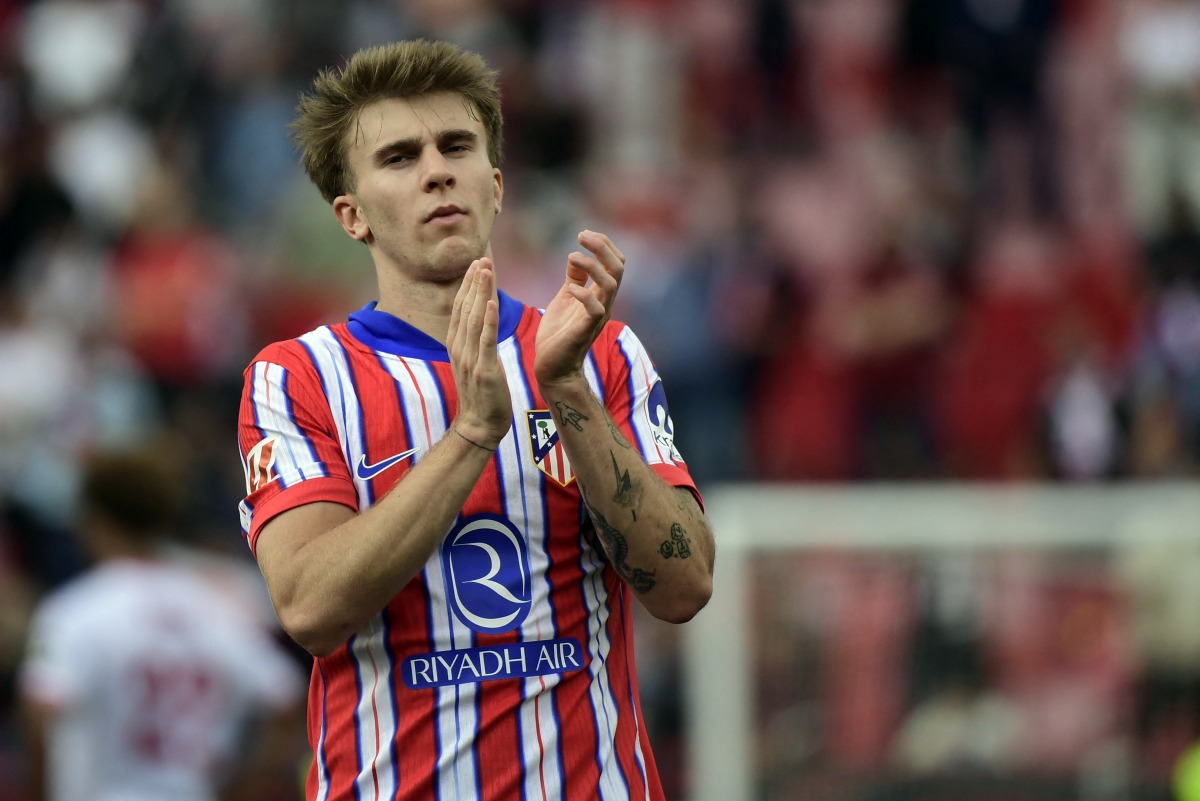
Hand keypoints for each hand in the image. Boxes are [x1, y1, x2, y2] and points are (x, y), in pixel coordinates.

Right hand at [446, 258, 511, 447]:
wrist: (480, 425)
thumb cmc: (481, 393)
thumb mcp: (473, 361)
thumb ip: (473, 340)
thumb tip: (477, 319)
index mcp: (456, 344)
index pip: (460, 308)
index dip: (467, 285)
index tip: (476, 263)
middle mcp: (459, 348)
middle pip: (464, 308)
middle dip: (473, 282)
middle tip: (480, 257)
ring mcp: (470, 359)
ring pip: (474, 319)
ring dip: (479, 293)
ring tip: (485, 270)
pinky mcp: (484, 370)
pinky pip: (486, 341)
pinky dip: (487, 320)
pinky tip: (490, 302)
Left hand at [535, 230, 624, 388]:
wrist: (553, 367)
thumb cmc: (559, 334)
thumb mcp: (565, 298)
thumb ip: (574, 279)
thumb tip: (576, 257)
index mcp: (600, 294)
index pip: (615, 262)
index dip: (603, 244)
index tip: (583, 233)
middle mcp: (604, 303)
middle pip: (618, 268)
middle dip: (603, 247)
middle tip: (582, 235)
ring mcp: (597, 317)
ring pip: (610, 284)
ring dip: (593, 266)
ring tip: (572, 256)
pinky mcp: (585, 330)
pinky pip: (595, 309)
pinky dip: (585, 294)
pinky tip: (570, 288)